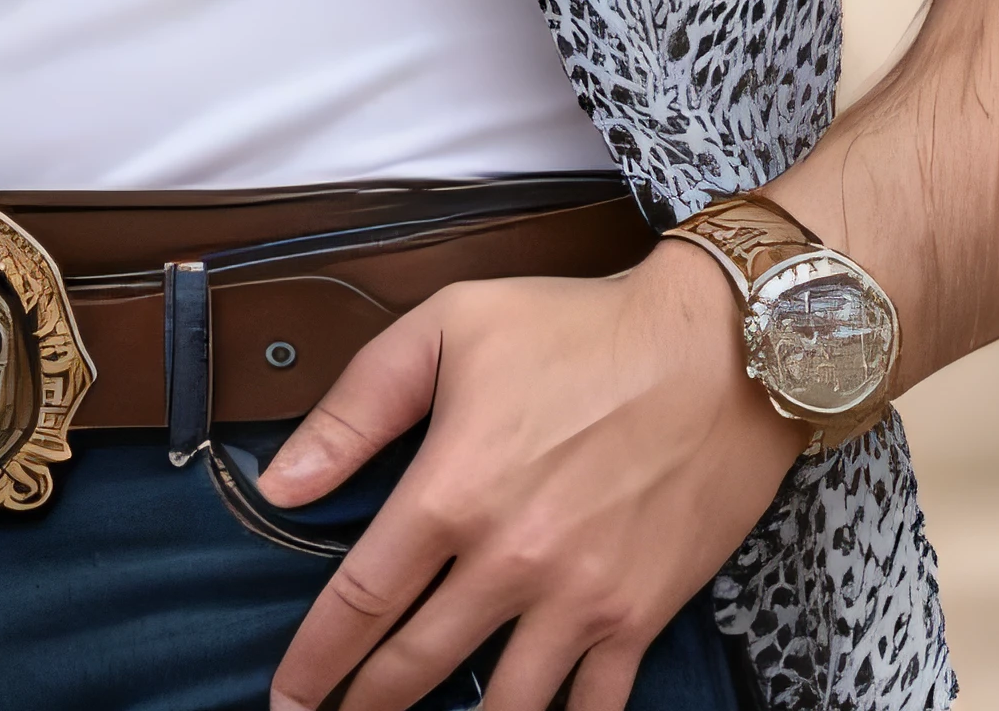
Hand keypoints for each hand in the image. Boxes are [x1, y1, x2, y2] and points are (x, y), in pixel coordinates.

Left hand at [259, 244, 796, 710]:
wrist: (717, 350)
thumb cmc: (579, 327)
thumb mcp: (450, 326)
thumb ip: (356, 406)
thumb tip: (281, 483)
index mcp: (452, 491)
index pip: (361, 600)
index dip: (316, 659)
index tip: (287, 693)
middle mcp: (510, 562)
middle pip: (414, 666)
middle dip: (362, 709)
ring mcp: (579, 600)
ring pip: (500, 709)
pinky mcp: (639, 618)